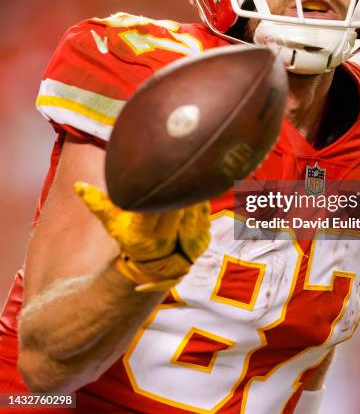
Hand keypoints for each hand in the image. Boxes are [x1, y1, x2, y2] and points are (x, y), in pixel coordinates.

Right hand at [74, 182, 210, 291]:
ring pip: (195, 212)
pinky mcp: (200, 242)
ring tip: (192, 175)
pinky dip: (203, 204)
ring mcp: (183, 242)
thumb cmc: (128, 237)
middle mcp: (163, 238)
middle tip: (181, 169)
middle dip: (180, 190)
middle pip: (177, 208)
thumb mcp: (112, 223)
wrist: (150, 265)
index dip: (162, 193)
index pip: (154, 208)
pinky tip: (200, 190)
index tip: (164, 175)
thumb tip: (78, 185)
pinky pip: (205, 217)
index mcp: (141, 231)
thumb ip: (98, 203)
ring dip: (194, 195)